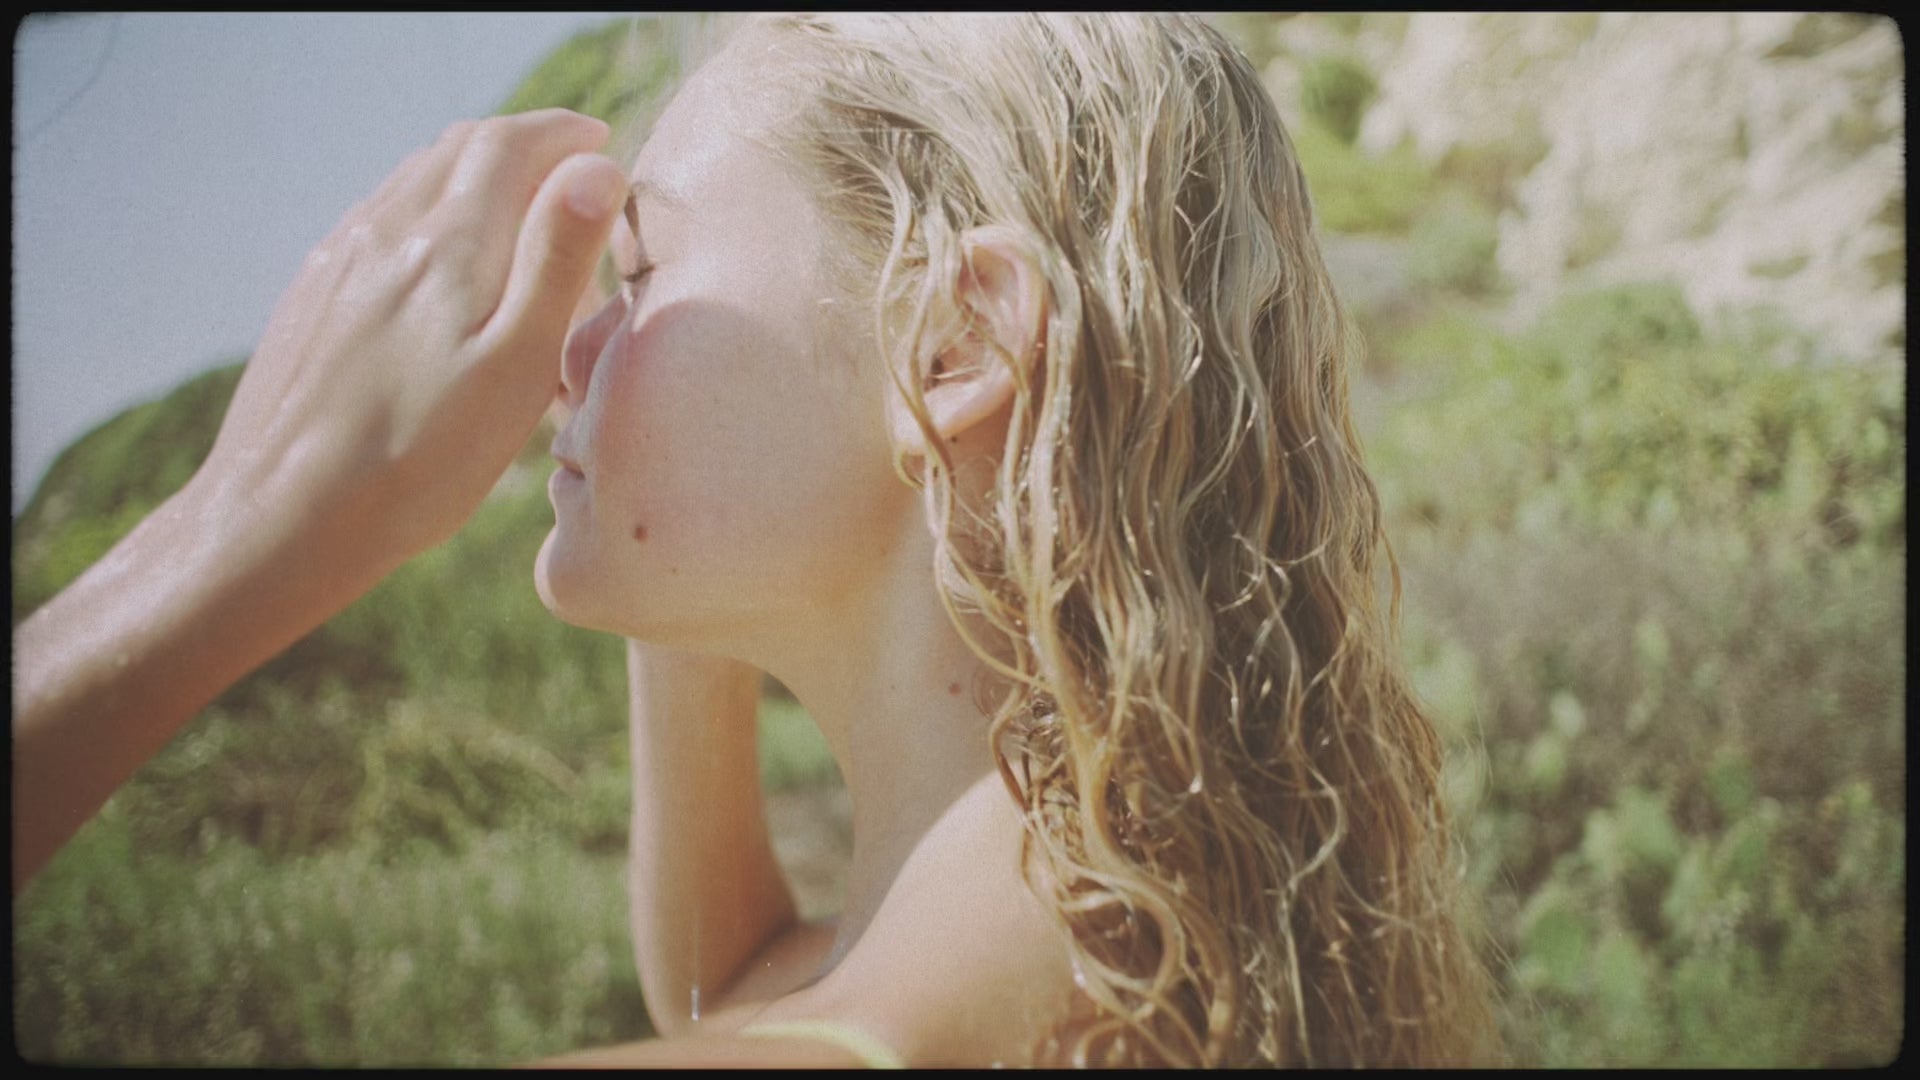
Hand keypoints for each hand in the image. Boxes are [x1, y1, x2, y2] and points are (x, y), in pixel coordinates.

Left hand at [198, 108, 628, 567]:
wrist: (286, 516)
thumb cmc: (421, 458)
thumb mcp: (517, 365)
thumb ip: (556, 258)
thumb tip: (596, 167)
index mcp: (449, 243)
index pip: (509, 144)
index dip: (561, 134)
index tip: (599, 142)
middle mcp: (386, 232)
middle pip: (458, 150)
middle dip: (520, 148)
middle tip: (567, 174)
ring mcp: (339, 261)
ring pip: (412, 181)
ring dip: (471, 177)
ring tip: (513, 213)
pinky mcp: (312, 296)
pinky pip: (376, 222)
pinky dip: (425, 212)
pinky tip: (439, 262)